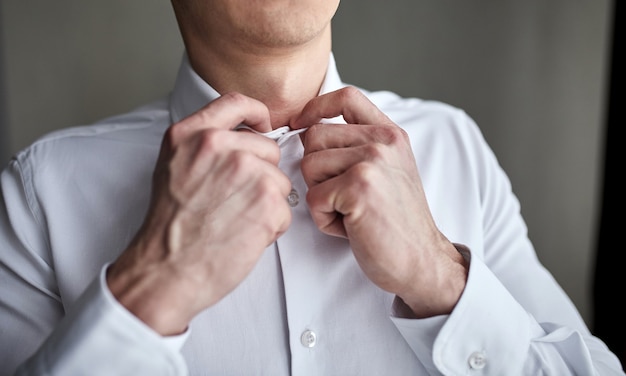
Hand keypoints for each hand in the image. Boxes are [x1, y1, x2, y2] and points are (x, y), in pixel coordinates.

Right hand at [107, 93, 291, 334]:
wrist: (165, 270)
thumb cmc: (170, 228)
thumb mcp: (172, 168)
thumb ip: (203, 146)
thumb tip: (242, 138)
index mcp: (191, 134)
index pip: (236, 103)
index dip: (257, 114)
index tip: (263, 126)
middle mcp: (217, 145)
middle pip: (267, 148)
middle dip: (261, 175)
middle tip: (234, 201)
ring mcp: (246, 170)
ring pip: (279, 181)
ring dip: (266, 203)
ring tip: (235, 221)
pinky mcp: (267, 200)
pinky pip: (285, 210)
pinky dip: (272, 227)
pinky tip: (244, 236)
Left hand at [291, 87, 467, 317]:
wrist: (422, 260)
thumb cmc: (397, 221)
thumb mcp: (389, 170)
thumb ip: (359, 145)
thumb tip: (307, 130)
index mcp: (390, 134)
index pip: (346, 97)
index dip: (316, 107)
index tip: (300, 122)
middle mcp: (383, 141)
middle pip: (314, 137)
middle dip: (316, 171)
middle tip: (342, 196)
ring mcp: (371, 162)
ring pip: (309, 167)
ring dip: (321, 197)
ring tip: (350, 212)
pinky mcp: (358, 188)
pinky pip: (313, 198)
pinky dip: (325, 220)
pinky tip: (351, 227)